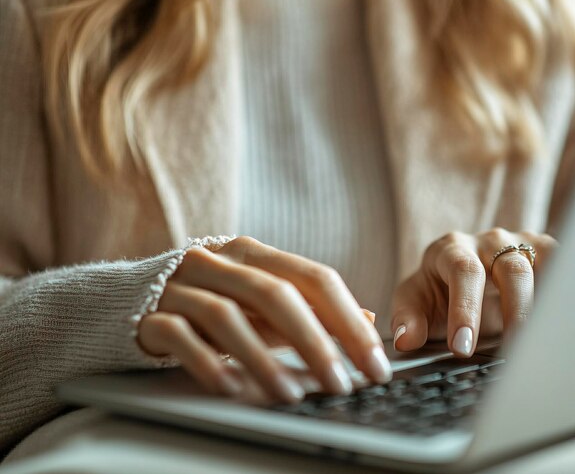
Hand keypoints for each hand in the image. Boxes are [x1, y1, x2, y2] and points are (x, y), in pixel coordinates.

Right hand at [138, 236, 391, 401]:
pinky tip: (232, 389)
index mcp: (252, 252)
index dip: (347, 317)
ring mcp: (181, 285)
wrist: (128, 299)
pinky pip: (180, 336)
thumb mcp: (258, 299)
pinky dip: (208, 363)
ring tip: (292, 395)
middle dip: (315, 340)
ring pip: (228, 317)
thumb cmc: (207, 300)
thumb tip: (366, 321)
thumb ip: (306, 308)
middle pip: (275, 293)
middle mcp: (218, 261)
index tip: (374, 360)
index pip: (311, 277)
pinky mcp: (150, 314)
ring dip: (264, 358)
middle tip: (341, 383)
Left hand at [391, 228, 557, 356]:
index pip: (464, 271)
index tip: (462, 347)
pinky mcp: (545, 254)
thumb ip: (407, 317)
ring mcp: (519, 245)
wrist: (458, 279)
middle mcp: (488, 241)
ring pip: (545, 267)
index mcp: (451, 249)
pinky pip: (564, 267)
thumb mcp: (416, 302)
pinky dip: (567, 292)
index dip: (466, 308)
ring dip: (546, 306)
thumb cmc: (437, 291)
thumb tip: (405, 338)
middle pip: (511, 269)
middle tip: (513, 351)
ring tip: (542, 343)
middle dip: (513, 312)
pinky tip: (563, 322)